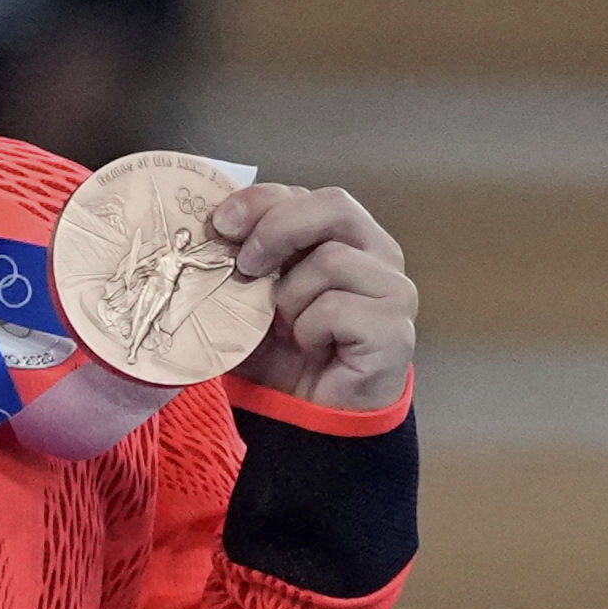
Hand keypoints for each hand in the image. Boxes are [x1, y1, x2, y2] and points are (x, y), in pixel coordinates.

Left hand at [213, 183, 414, 413]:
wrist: (311, 415)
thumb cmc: (286, 351)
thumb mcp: (252, 296)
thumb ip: (243, 255)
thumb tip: (212, 225)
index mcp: (346, 236)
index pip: (308, 194)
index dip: (262, 201)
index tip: (221, 223)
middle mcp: (380, 254)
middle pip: (334, 206)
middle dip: (278, 229)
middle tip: (246, 265)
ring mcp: (395, 289)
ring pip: (331, 261)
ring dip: (291, 298)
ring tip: (289, 328)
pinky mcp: (395, 328)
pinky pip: (336, 309)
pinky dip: (309, 330)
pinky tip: (312, 347)